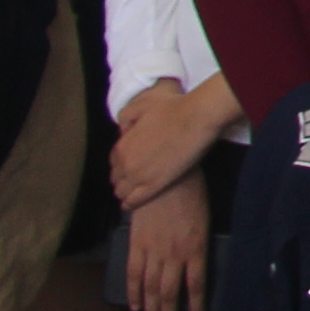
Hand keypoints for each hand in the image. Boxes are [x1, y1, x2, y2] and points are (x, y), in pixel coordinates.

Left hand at [109, 87, 209, 210]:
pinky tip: (129, 204)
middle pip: (116, 178)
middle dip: (121, 178)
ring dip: (125, 192)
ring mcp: (139, 176)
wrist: (196, 117)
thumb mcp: (142, 105)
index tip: (129, 163)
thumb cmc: (173, 108)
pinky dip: (130, 203)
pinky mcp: (155, 185)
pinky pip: (135, 200)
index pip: (113, 161)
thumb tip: (122, 130)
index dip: (120, 163)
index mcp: (122, 145)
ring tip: (131, 192)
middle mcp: (126, 163)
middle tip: (132, 178)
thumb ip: (126, 118)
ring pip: (122, 191)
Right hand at [121, 167, 208, 310]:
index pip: (196, 287)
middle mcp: (174, 255)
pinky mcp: (136, 244)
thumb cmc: (192, 194)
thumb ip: (198, 247)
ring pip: (151, 288)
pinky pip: (133, 274)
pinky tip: (135, 305)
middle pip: (170, 292)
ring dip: (153, 307)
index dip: (195, 309)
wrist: (167, 176)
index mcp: (196, 248)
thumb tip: (194, 267)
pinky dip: (133, 292)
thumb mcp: (205, 222)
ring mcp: (153, 251)